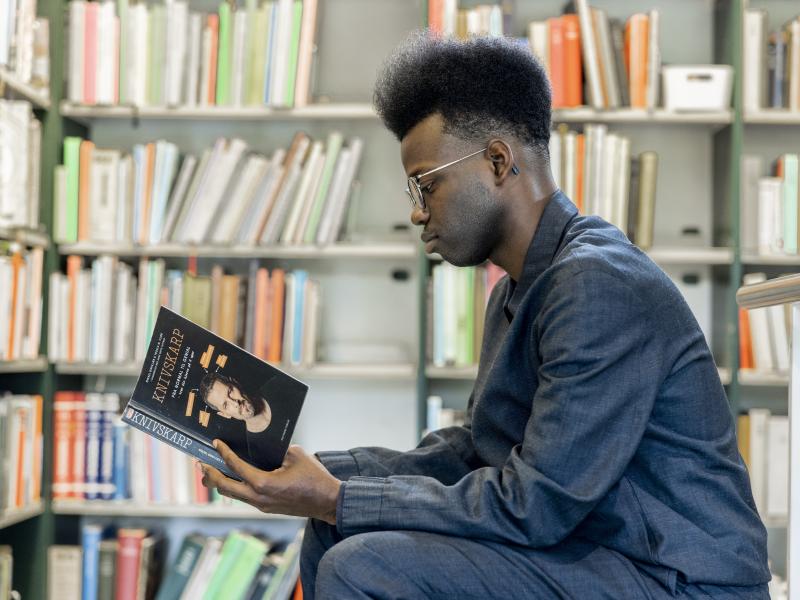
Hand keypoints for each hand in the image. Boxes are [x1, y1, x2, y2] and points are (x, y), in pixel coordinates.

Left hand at [198, 441, 341, 524]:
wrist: (327, 502)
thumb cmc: (314, 477)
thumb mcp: (295, 455)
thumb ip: (277, 449)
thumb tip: (264, 445)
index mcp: (263, 484)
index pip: (235, 467)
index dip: (223, 453)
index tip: (215, 443)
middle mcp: (258, 498)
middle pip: (224, 487)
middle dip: (210, 474)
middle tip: (200, 463)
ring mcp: (261, 505)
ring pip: (232, 495)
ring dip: (220, 483)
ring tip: (210, 472)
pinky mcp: (266, 508)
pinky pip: (244, 497)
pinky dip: (234, 487)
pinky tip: (234, 479)